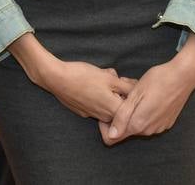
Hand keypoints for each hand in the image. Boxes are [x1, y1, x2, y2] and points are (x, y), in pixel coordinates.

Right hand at [9, 33, 131, 121]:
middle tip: (112, 77)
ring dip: (108, 93)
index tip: (126, 80)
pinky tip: (89, 84)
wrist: (56, 78)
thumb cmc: (84, 76)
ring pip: (108, 104)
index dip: (131, 91)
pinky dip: (97, 95)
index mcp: (114, 110)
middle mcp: (105, 117)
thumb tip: (138, 89)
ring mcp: (92, 115)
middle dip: (119, 91)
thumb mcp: (110, 78)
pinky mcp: (83, 112)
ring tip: (100, 79)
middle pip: (120, 105)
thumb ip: (127, 86)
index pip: (132, 106)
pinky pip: (96, 105)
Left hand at [100, 36, 194, 144]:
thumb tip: (111, 135)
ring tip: (136, 93)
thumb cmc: (157, 80)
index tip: (109, 108)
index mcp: (138, 124)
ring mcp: (159, 128)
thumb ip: (122, 116)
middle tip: (125, 95)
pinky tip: (148, 96)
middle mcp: (149, 131)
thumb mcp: (135, 94)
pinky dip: (145, 112)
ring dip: (134, 113)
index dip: (106, 126)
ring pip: (138, 125)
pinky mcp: (167, 123)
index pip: (113, 138)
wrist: (183, 76)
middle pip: (126, 130)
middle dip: (121, 115)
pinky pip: (150, 122)